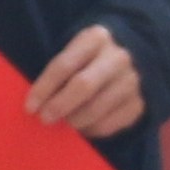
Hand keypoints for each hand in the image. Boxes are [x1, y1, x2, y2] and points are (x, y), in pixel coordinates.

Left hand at [25, 23, 145, 136]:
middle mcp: (118, 58)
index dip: (44, 88)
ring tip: (63, 123)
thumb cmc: (90, 57)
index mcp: (96, 38)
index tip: (30, 107)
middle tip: (44, 118)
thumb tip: (36, 103)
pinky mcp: (139, 103)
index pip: (64, 65)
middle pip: (83, 86)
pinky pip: (110, 124)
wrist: (131, 56)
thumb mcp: (76, 50)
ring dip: (74, 121)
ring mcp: (132, 81)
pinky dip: (91, 130)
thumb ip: (58, 71)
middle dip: (59, 106)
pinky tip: (82, 128)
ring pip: (97, 109)